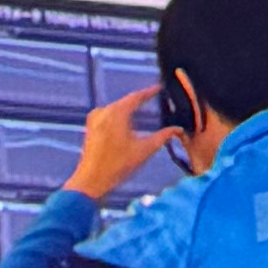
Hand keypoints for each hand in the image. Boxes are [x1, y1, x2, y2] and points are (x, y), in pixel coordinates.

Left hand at [69, 87, 170, 201]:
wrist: (91, 180)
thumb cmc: (118, 165)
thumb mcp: (144, 150)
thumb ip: (162, 137)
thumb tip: (177, 129)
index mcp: (117, 113)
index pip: (136, 97)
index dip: (149, 92)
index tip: (159, 88)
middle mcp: (104, 111)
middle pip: (126, 102)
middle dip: (139, 102)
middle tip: (153, 98)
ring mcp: (95, 118)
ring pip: (116, 109)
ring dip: (128, 111)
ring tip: (141, 110)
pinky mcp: (90, 127)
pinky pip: (108, 116)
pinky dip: (118, 118)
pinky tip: (125, 124)